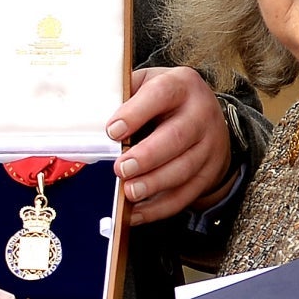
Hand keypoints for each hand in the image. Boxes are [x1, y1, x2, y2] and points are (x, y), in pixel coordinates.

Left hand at [107, 67, 232, 223]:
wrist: (206, 116)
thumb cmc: (165, 101)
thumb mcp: (147, 85)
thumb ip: (123, 97)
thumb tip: (88, 120)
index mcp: (181, 85)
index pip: (161, 94)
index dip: (136, 113)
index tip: (112, 131)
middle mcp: (200, 114)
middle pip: (177, 137)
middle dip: (147, 156)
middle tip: (121, 168)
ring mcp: (210, 145)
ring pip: (183, 169)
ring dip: (154, 184)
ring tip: (129, 192)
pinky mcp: (209, 172)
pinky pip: (186, 194)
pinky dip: (160, 207)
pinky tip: (137, 213)